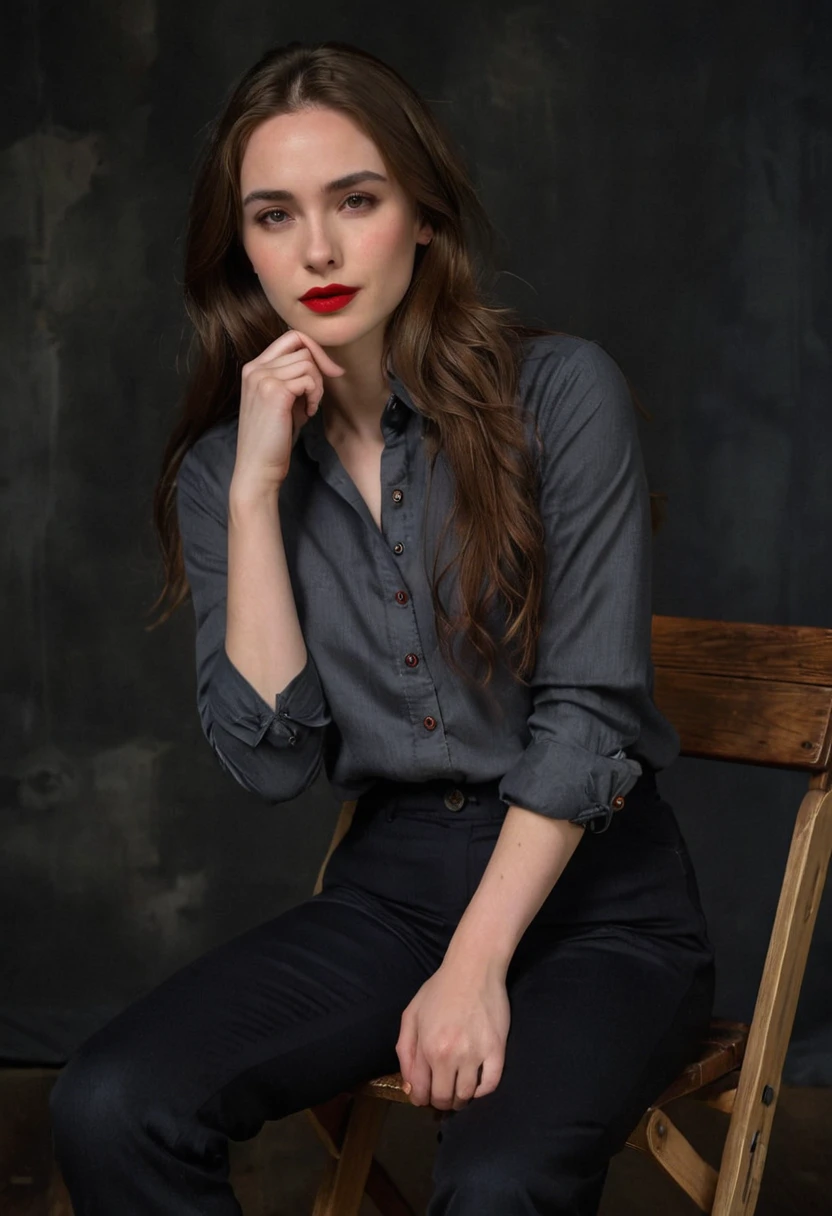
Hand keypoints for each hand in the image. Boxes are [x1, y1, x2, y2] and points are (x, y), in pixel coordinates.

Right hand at [231, 329, 344, 496]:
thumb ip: (295, 379)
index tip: (329, 371)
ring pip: (308, 362)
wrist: (258, 467)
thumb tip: (323, 363)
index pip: (291, 337)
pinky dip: (315, 396)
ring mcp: (263, 378)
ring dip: (317, 386)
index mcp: (254, 368)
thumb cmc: (274, 439)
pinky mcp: (275, 391)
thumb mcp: (284, 401)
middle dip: (319, 371)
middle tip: (315, 398)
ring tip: (310, 407)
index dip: (315, 349)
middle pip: (303, 348)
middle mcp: (255, 368)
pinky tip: (308, 413)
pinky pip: (309, 379)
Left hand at [396, 958, 509, 1109]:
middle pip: (445, 1098)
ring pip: (467, 1095)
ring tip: (459, 1089)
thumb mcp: (412, 1015)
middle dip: (441, 1101)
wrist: (474, 969)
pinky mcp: (497, 1050)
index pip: (422, 1091)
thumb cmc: (440, 990)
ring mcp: (476, 1054)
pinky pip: (491, 1085)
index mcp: (427, 1047)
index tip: (426, 1096)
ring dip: (461, 1098)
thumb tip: (410, 1087)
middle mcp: (450, 1055)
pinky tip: (477, 1083)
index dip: (422, 1098)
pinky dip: (483, 1091)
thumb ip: (405, 1051)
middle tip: (443, 1094)